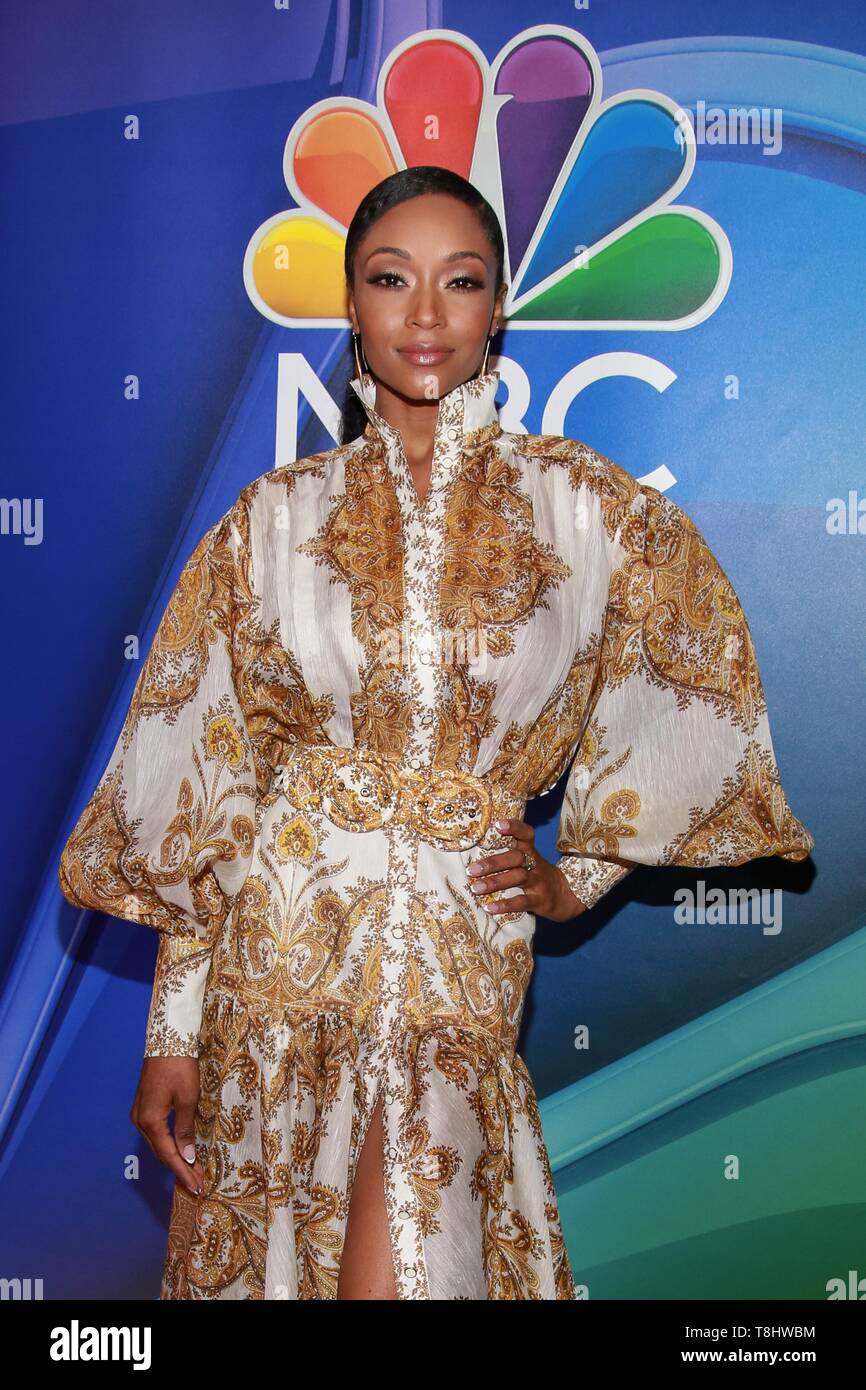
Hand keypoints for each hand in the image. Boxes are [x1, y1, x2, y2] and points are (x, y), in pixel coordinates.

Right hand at [130, 1056, 204, 1196]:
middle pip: (160, 1152)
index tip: (196, 1185)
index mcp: (150, 1121)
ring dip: (173, 1157)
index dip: (183, 1172)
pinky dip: (168, 1144)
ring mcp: (139, 1114)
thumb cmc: (180, 1068)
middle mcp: (140, 1121)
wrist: (167, 1041)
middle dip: (179, 1168)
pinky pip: (155, 1133)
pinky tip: (179, 1150)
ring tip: (191, 1170)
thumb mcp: (188, 1099)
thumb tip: (188, 1156)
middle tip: (197, 1182)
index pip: (168, 1155)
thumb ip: (185, 1130)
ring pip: (157, 1144)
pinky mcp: (143, 1107)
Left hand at [466, 819, 587, 923]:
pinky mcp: (539, 900)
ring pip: (517, 878)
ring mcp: (538, 882)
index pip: (526, 835)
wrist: (566, 896)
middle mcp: (535, 864)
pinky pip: (521, 902)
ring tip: (475, 888)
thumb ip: (509, 855)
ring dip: (495, 882)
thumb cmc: (537, 875)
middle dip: (493, 863)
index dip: (514, 828)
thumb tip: (474, 854)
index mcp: (531, 852)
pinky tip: (489, 907)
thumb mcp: (530, 861)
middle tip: (472, 869)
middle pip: (516, 858)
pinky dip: (505, 905)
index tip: (498, 825)